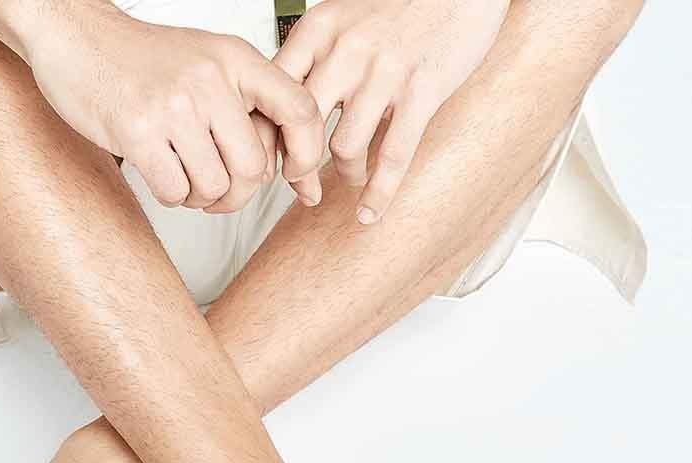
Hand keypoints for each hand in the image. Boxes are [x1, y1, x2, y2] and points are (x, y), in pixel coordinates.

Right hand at [28, 3, 323, 212]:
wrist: (78, 38)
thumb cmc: (145, 62)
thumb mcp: (209, 64)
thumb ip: (247, 107)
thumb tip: (279, 170)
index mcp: (236, 59)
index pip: (299, 109)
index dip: (307, 153)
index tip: (296, 175)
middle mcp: (209, 78)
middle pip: (253, 168)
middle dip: (238, 195)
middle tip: (220, 193)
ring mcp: (173, 105)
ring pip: (213, 186)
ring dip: (202, 199)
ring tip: (187, 180)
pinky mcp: (137, 131)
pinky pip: (175, 191)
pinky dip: (173, 196)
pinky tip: (163, 175)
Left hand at [275, 0, 508, 222]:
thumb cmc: (403, 2)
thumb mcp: (344, 18)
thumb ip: (316, 59)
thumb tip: (285, 112)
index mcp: (319, 29)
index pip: (273, 95)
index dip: (268, 137)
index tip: (270, 160)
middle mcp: (346, 49)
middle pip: (301, 129)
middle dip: (297, 168)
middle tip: (302, 186)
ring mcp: (385, 71)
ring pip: (344, 147)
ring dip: (345, 175)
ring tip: (351, 178)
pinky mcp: (422, 89)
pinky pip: (393, 156)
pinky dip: (379, 193)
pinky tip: (370, 212)